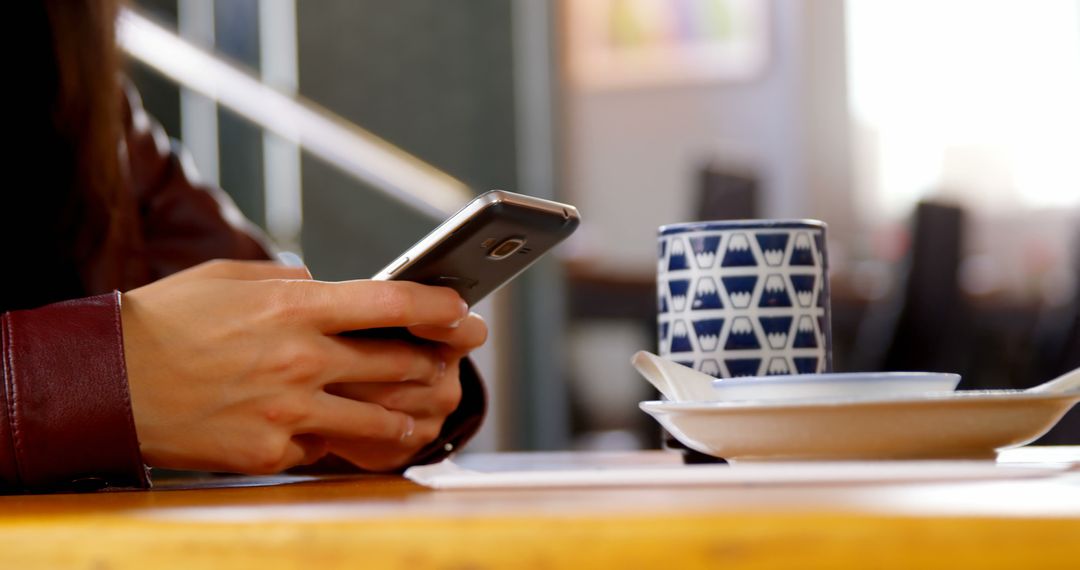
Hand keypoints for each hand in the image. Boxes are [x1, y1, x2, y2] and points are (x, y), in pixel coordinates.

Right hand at [121, 259, 469, 473]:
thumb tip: (328, 285)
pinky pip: (324, 448)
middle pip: (399, 364)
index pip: (393, 305)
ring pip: (378, 418)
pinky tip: (336, 434)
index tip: (465, 311)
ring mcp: (288, 411)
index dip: (441, 308)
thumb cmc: (169, 321)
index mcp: (296, 308)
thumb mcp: (232, 279)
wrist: (107, 381)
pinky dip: (334, 440)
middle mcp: (302, 359)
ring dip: (406, 416)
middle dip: (437, 363)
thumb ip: (290, 281)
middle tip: (455, 360)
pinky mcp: (270, 451)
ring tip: (419, 415)